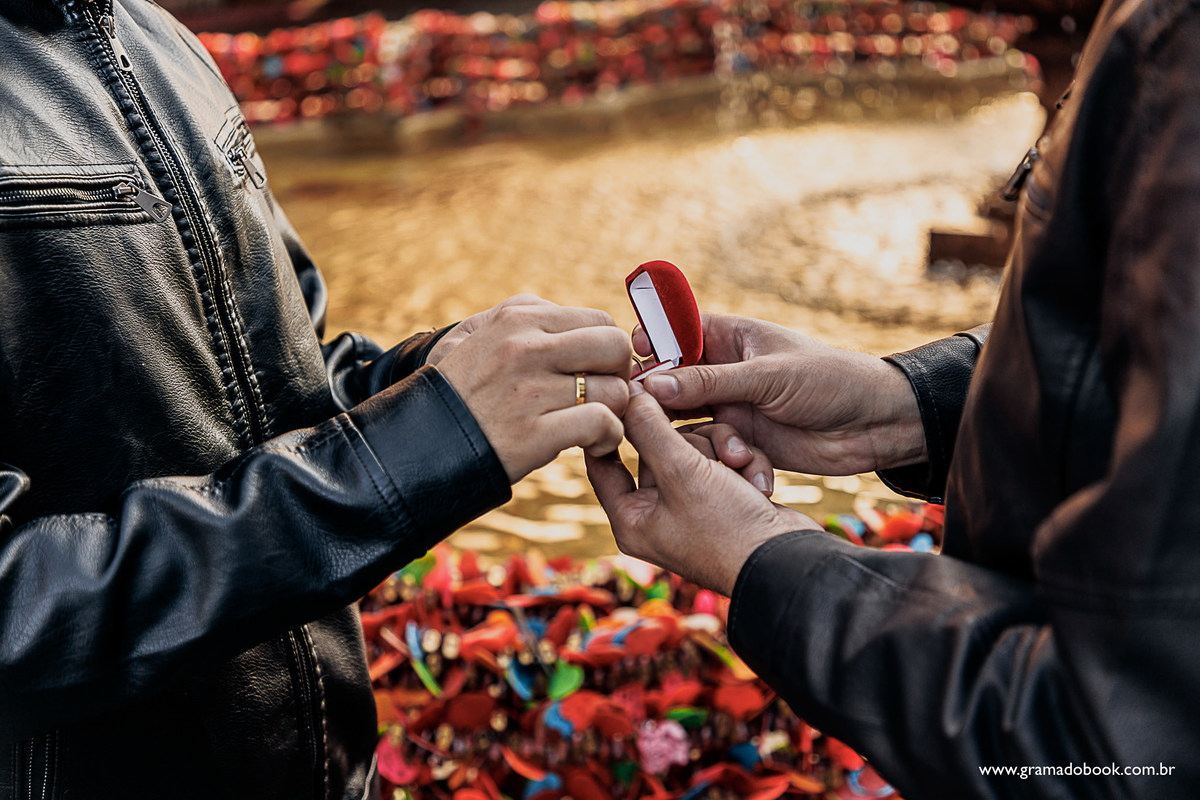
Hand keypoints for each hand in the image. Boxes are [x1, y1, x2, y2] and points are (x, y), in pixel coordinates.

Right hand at [438, 296, 632, 482]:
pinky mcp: (533, 433)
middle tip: (605, 397)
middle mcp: (525, 347)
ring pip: (615, 389)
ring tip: (597, 425)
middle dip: (620, 375)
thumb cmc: (458, 391)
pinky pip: (603, 424)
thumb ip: (529, 319)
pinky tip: (593, 445)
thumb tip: (582, 323)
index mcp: (517, 317)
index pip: (599, 319)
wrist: (417, 441)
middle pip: (615, 347)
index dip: (609, 349)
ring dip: (616, 413)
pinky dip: (608, 438)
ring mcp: (529, 389)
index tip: (600, 372)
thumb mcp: (480, 334)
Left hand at [587, 383, 817, 595]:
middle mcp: (657, 515)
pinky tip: (757, 479)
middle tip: (714, 448)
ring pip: (695, 449)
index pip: (602, 463)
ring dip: (722, 448)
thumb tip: (625, 393)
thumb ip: (649, 427)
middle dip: (692, 441)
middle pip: (657, 448)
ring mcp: (692, 508)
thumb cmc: (727, 527)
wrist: (789, 562)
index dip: (611, 428)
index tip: (624, 397)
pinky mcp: (724, 500)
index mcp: (632, 519)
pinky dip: (742, 464)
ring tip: (741, 462)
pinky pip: (722, 463)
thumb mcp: (682, 471)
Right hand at [634, 313, 924, 475]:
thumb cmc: (830, 381)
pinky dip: (716, 458)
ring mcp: (730, 406)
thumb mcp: (769, 376)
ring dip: (687, 433)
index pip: (675, 331)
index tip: (634, 358)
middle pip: (670, 378)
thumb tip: (653, 382)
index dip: (650, 342)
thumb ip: (711, 382)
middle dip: (657, 396)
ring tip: (699, 442)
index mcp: (731, 336)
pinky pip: (709, 449)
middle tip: (641, 411)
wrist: (876, 426)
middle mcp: (723, 371)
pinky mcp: (740, 441)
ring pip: (685, 419)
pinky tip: (738, 464)